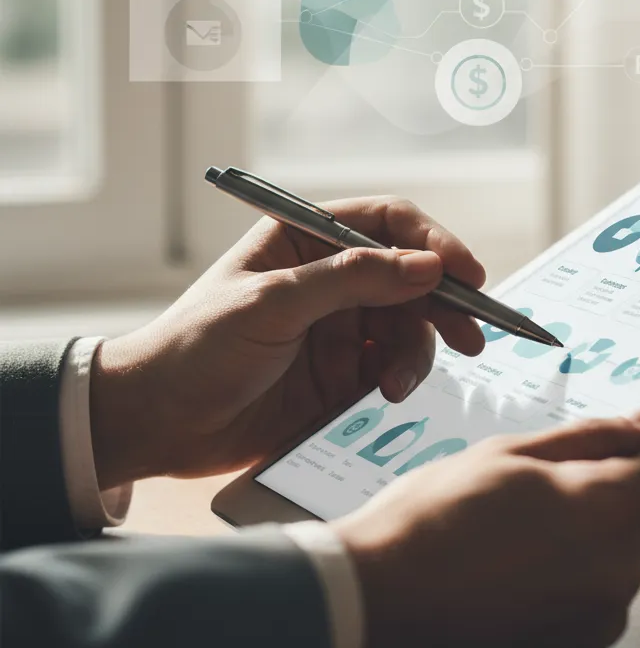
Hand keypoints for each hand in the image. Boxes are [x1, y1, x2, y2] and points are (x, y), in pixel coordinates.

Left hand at [90, 197, 485, 488]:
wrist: (158, 425)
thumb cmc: (197, 347)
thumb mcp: (273, 303)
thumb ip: (354, 279)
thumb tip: (430, 266)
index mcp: (306, 239)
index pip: (387, 223)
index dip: (432, 242)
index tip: (465, 272)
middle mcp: (331, 277)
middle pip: (411, 276)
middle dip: (444, 303)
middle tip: (472, 333)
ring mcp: (341, 326)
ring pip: (411, 325)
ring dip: (418, 351)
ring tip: (397, 383)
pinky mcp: (345, 373)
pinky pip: (395, 366)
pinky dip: (402, 378)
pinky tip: (385, 394)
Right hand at [335, 401, 639, 647]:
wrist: (374, 603)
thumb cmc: (432, 516)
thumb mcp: (509, 451)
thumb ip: (595, 433)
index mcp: (606, 506)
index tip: (636, 450)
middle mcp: (618, 568)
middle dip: (609, 498)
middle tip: (537, 494)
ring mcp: (600, 620)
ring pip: (620, 561)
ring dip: (588, 545)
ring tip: (513, 540)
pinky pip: (597, 605)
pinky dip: (570, 589)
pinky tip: (512, 580)